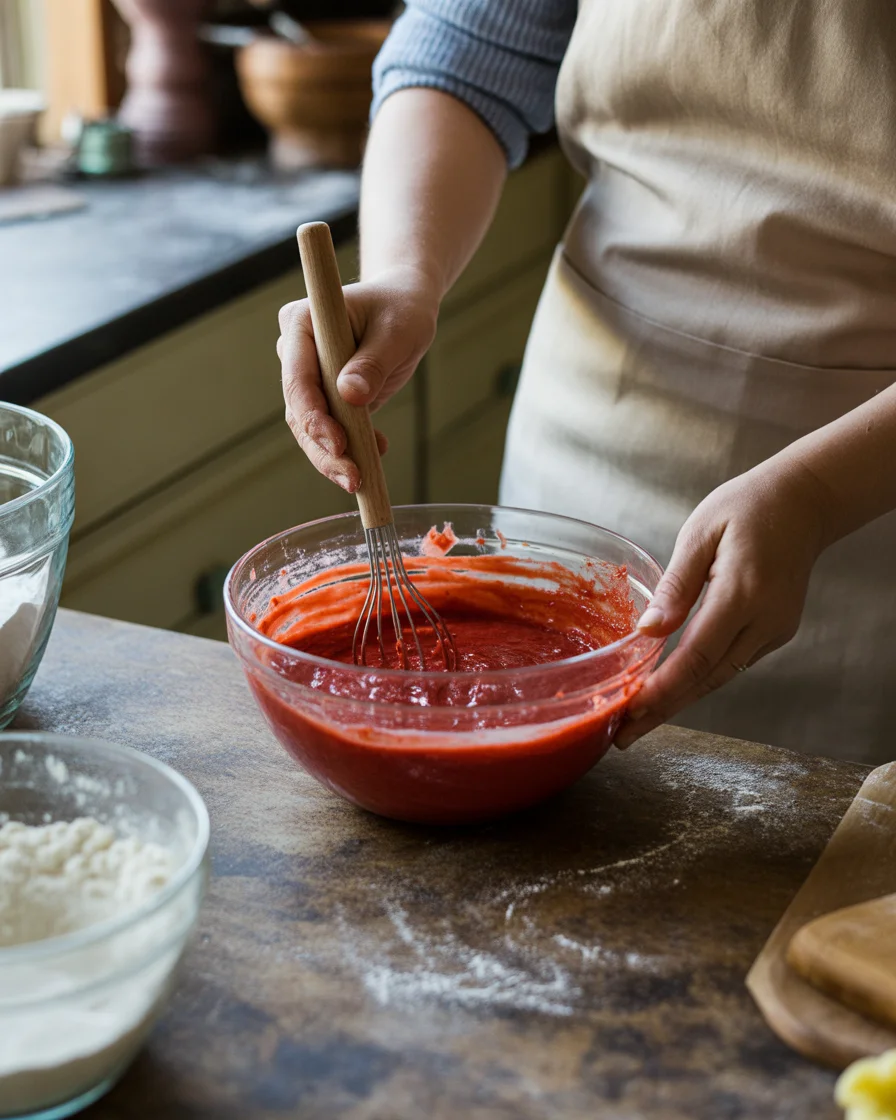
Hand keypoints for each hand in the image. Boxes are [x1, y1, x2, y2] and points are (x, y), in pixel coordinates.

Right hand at [277, 267, 438, 491]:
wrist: (403, 308)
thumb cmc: (401, 310)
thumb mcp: (397, 331)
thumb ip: (373, 362)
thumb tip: (351, 395)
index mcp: (301, 323)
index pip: (297, 376)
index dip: (313, 415)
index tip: (338, 444)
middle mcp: (294, 351)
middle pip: (299, 410)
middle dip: (324, 449)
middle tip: (353, 479)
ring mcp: (307, 376)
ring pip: (309, 428)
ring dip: (334, 458)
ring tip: (361, 480)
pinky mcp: (323, 396)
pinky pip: (329, 430)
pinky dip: (350, 449)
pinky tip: (377, 451)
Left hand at [614, 458, 831, 748]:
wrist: (804, 502)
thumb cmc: (746, 508)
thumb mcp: (700, 533)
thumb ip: (675, 586)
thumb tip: (647, 631)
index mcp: (742, 594)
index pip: (697, 655)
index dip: (663, 689)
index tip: (631, 711)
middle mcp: (764, 621)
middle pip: (707, 678)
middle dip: (663, 710)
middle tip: (622, 736)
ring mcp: (775, 630)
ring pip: (720, 676)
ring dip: (679, 701)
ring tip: (637, 722)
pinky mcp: (776, 631)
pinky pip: (731, 662)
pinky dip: (699, 679)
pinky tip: (669, 690)